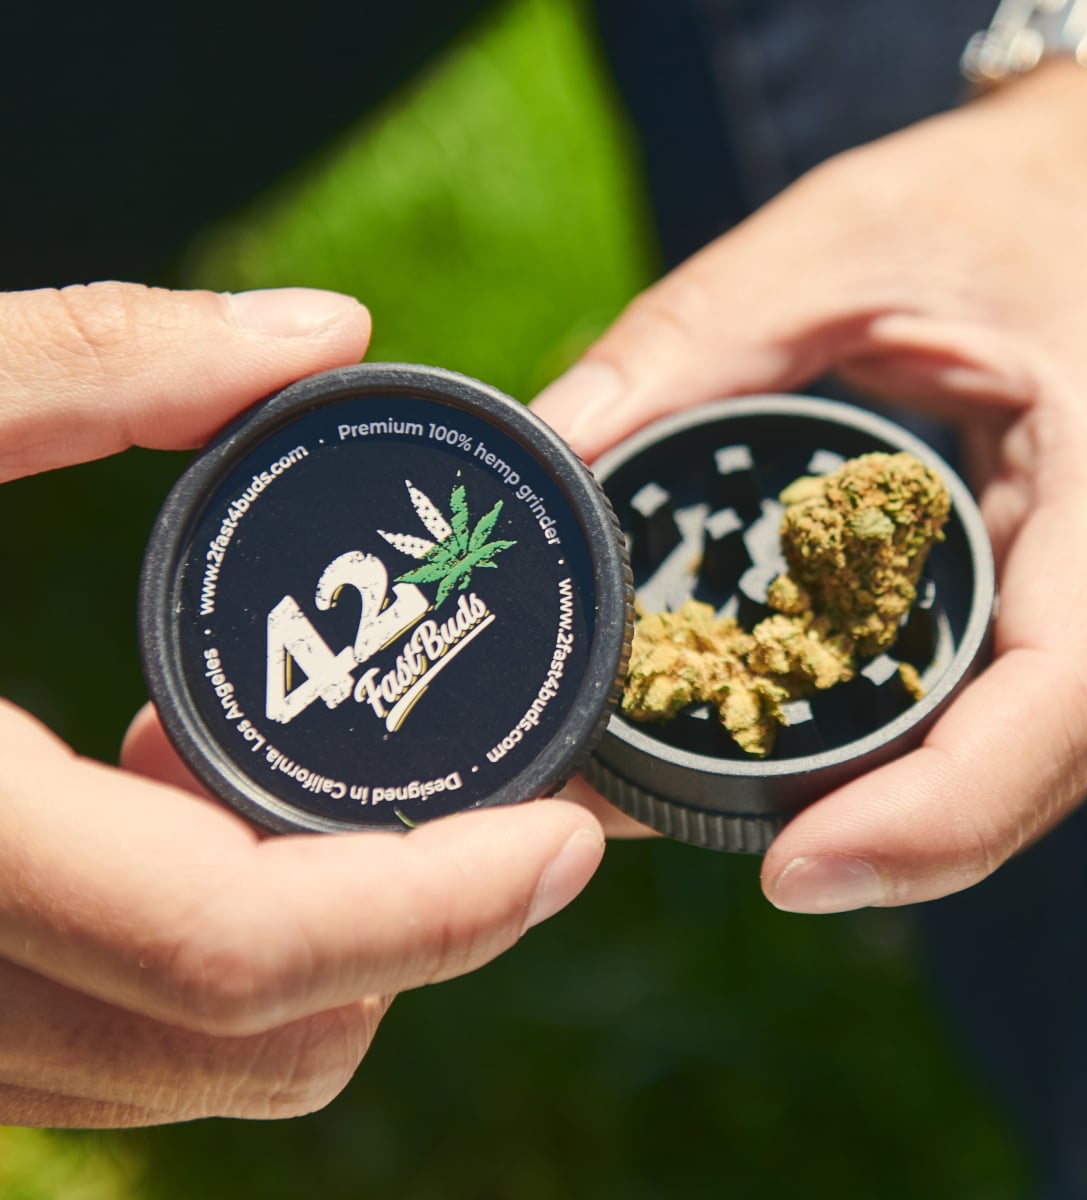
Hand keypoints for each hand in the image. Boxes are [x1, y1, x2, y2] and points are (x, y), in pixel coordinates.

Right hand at [0, 283, 603, 1126]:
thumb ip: (102, 356)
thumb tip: (330, 333)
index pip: (239, 944)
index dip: (439, 909)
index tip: (565, 843)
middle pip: (251, 1039)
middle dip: (412, 939)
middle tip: (487, 806)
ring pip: (189, 1069)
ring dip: (322, 958)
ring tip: (328, 790)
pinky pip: (112, 1045)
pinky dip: (212, 963)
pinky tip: (182, 812)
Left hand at [533, 62, 1086, 909]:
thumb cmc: (1016, 200)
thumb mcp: (846, 237)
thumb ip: (696, 333)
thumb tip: (554, 445)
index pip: (1063, 691)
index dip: (937, 814)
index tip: (794, 871)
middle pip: (1025, 767)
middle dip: (864, 832)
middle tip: (664, 815)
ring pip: (1019, 768)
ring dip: (877, 808)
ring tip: (692, 784)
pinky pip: (1013, 728)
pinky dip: (907, 758)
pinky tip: (788, 733)